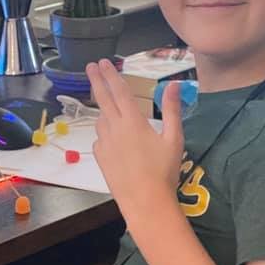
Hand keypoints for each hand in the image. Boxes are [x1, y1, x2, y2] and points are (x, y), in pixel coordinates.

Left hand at [86, 59, 183, 220]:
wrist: (145, 202)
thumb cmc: (164, 171)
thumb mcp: (174, 139)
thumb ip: (172, 110)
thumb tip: (174, 85)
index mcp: (132, 121)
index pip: (119, 91)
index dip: (111, 75)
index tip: (103, 62)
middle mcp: (114, 129)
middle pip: (103, 99)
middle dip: (96, 80)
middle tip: (90, 66)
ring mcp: (104, 144)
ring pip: (101, 119)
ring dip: (103, 109)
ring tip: (108, 104)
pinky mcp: (100, 158)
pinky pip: (100, 138)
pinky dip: (105, 132)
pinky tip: (113, 137)